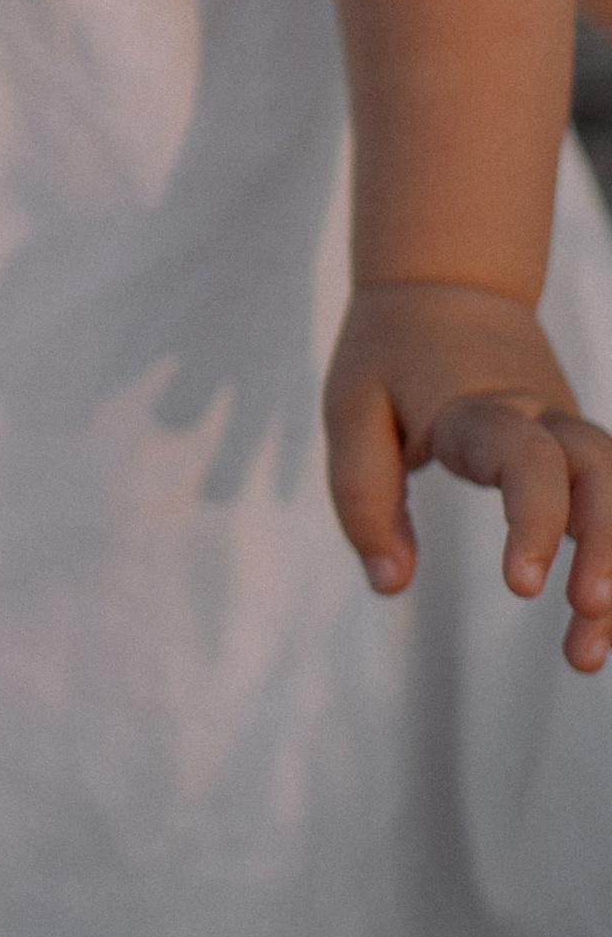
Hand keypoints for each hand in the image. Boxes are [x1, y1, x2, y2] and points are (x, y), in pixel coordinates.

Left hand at [325, 280, 611, 672]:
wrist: (446, 281)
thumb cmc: (389, 353)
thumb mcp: (350, 410)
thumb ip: (363, 497)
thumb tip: (389, 584)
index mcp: (480, 408)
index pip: (526, 461)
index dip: (533, 521)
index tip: (523, 587)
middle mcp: (541, 417)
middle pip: (600, 475)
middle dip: (606, 549)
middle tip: (589, 617)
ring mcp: (571, 431)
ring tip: (586, 655)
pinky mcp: (580, 451)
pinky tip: (606, 620)